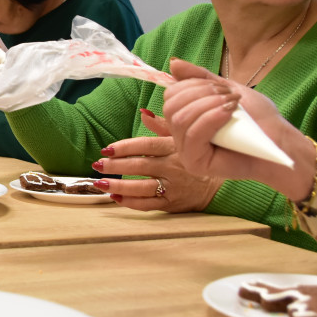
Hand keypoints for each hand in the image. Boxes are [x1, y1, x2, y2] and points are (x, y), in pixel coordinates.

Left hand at [90, 110, 222, 212]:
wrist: (219, 185)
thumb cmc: (196, 157)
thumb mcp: (182, 137)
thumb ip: (160, 126)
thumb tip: (143, 112)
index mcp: (173, 147)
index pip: (145, 146)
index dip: (124, 147)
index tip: (106, 149)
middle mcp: (173, 167)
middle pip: (140, 166)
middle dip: (116, 166)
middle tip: (97, 165)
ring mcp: (173, 186)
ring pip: (142, 187)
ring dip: (118, 185)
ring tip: (100, 183)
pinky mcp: (173, 203)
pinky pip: (149, 204)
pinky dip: (131, 202)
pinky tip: (115, 198)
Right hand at [163, 58, 315, 200]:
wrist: (278, 141)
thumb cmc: (256, 119)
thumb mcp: (226, 90)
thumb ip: (200, 78)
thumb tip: (173, 63)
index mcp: (186, 118)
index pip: (170, 96)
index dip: (191, 85)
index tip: (220, 86)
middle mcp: (181, 136)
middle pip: (171, 107)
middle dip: (200, 93)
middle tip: (228, 94)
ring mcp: (186, 152)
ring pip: (180, 120)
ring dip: (207, 105)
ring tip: (232, 104)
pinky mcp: (195, 164)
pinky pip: (192, 135)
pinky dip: (209, 119)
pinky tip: (228, 113)